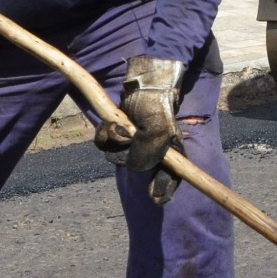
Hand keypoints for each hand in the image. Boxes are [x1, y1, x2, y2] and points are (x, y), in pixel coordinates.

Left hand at [93, 56, 186, 204]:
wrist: (144, 79)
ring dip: (115, 143)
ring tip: (121, 127)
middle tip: (130, 138)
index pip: (171, 177)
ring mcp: (134, 141)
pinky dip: (105, 135)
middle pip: (137, 167)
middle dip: (129, 157)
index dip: (164, 189)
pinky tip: (112, 125)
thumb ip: (148, 152)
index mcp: (170, 151)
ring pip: (118, 157)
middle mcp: (152, 149)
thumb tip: (135, 168)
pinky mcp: (118, 133)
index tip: (156, 199)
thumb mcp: (158, 129)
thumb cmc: (157, 103)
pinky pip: (105, 144)